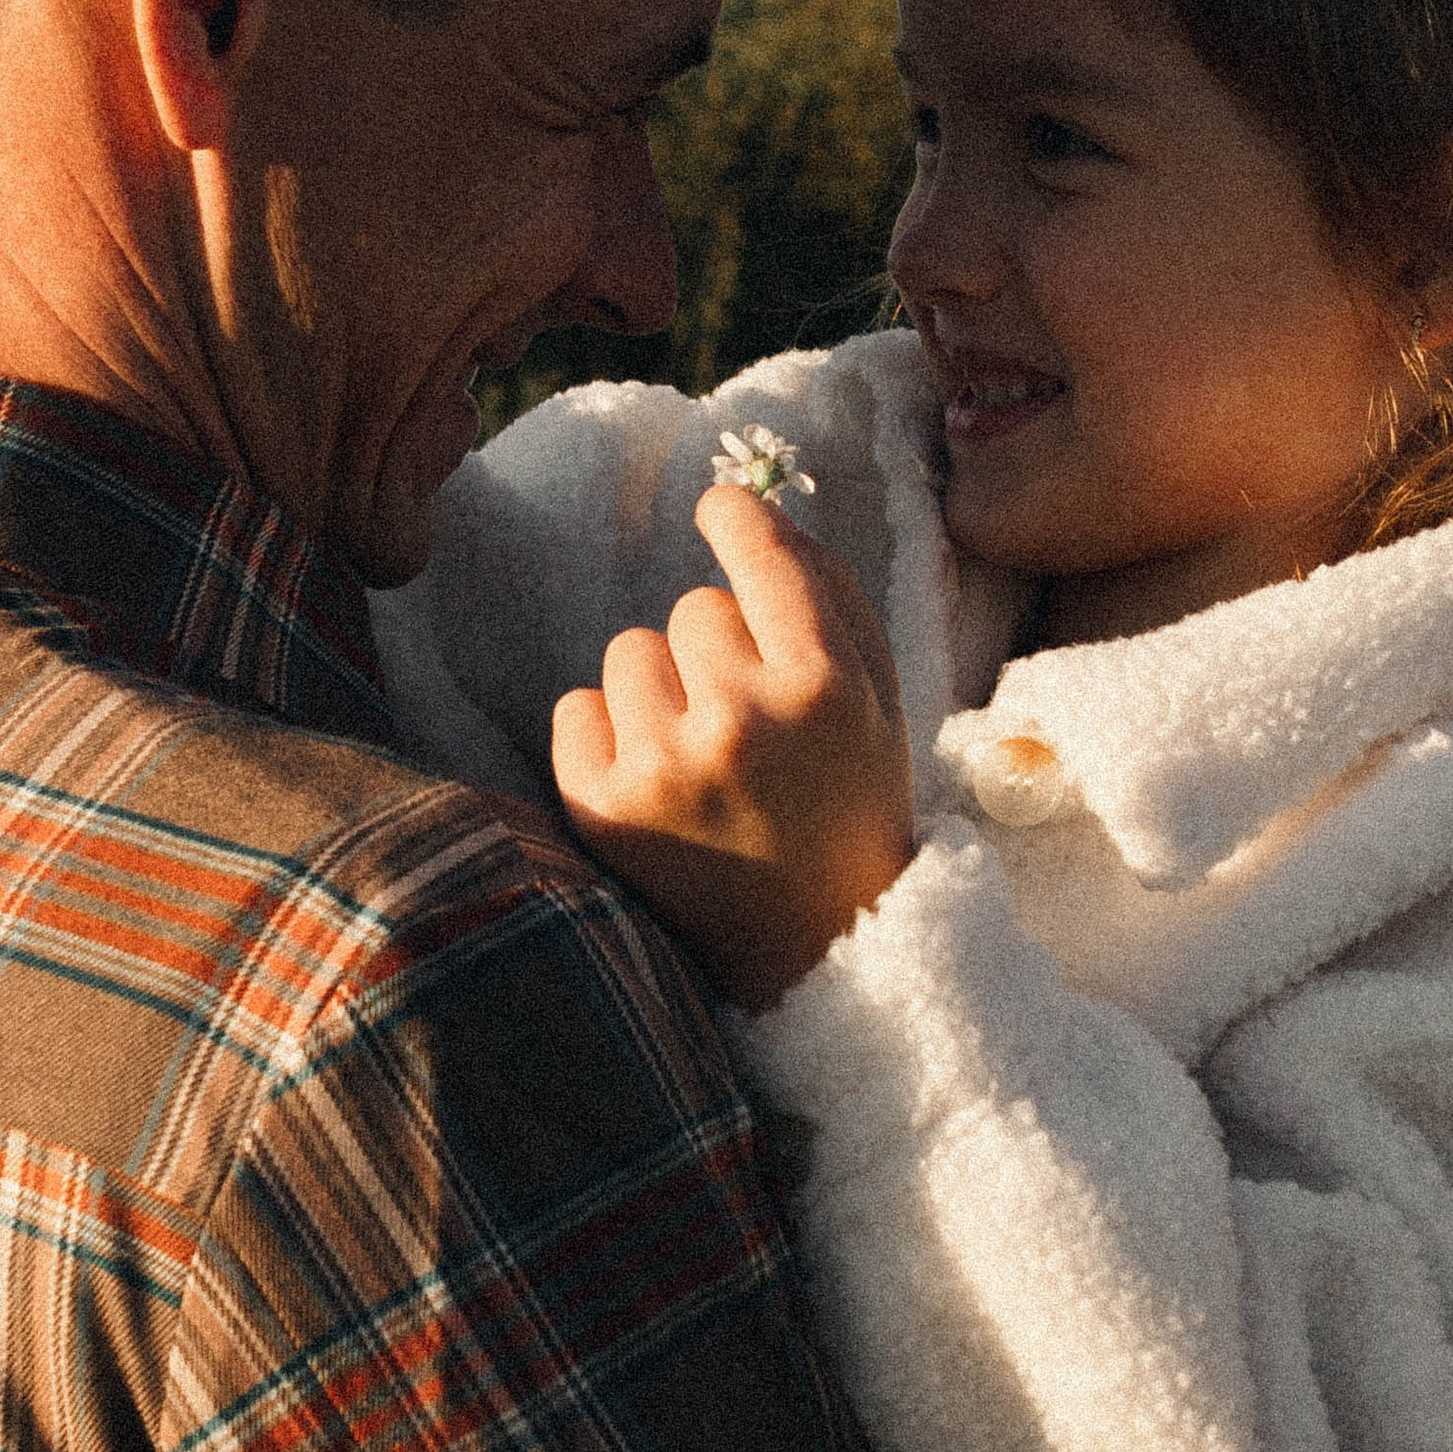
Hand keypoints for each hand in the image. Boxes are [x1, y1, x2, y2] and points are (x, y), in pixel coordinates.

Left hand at [549, 481, 915, 1010]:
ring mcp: (666, 767)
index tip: (719, 510)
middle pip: (692, 608)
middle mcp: (743, 721)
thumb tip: (745, 506)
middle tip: (748, 722)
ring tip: (703, 757)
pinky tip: (655, 782)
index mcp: (824, 687)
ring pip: (629, 651)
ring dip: (659, 690)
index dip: (737, 521)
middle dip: (715, 649)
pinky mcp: (601, 808)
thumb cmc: (846, 802)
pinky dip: (606, 734)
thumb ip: (826, 592)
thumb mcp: (875, 697)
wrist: (813, 945)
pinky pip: (576, 707)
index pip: (764, 557)